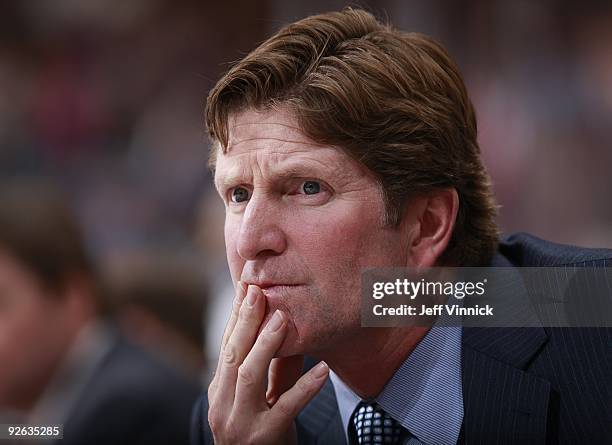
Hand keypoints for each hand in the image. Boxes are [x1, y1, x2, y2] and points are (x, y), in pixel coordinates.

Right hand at [208, 282, 328, 444]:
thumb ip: (269, 368)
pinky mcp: (264, 438)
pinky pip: (286, 408)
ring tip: (282, 318)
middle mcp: (223, 405)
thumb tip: (285, 326)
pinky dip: (305, 387)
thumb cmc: (259, 433)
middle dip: (245, 320)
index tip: (245, 286)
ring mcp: (241, 423)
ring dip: (265, 344)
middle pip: (232, 354)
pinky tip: (323, 370)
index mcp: (220, 391)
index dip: (236, 315)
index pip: (227, 345)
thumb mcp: (257, 399)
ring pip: (249, 376)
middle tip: (258, 291)